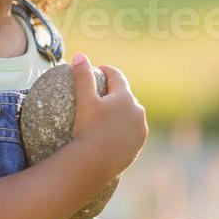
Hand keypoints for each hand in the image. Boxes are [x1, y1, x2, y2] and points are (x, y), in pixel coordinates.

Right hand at [71, 55, 147, 177]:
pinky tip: (109, 133)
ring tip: (104, 116)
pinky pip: (129, 132)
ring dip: (119, 112)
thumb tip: (79, 55)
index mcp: (125, 97)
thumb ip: (83, 77)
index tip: (98, 70)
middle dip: (114, 93)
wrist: (96, 163)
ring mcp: (140, 130)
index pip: (117, 77)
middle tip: (98, 94)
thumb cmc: (88, 129)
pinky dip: (121, 129)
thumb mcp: (84, 100)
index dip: (106, 71)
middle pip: (125, 96)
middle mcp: (137, 111)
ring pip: (129, 115)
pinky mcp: (137, 146)